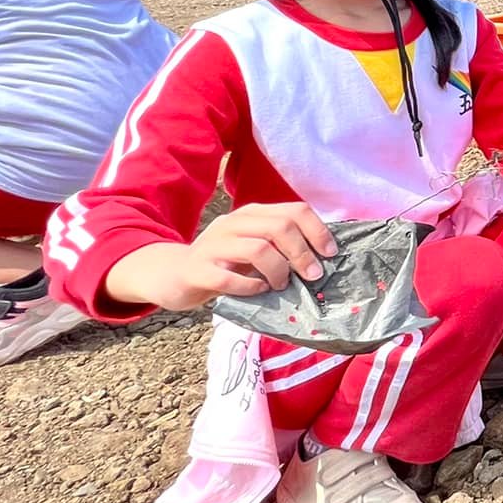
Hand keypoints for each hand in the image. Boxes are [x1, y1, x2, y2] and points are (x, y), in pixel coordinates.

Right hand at [114, 202, 337, 311]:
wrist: (172, 275)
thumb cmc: (224, 264)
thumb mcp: (254, 248)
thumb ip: (281, 247)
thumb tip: (322, 260)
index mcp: (252, 215)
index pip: (294, 210)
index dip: (318, 231)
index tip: (330, 254)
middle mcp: (233, 224)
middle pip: (280, 227)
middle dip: (302, 253)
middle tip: (312, 275)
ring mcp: (213, 245)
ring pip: (258, 249)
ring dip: (278, 270)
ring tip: (281, 285)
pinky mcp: (197, 270)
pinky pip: (229, 278)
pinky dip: (250, 287)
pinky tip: (258, 292)